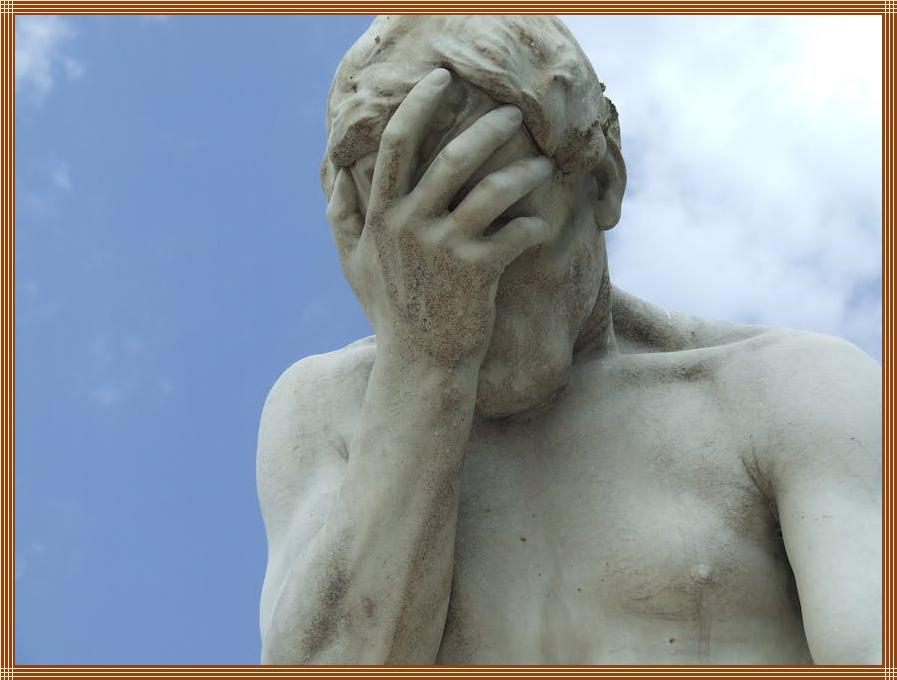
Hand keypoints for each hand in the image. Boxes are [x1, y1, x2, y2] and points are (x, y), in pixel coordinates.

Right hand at [327, 69, 554, 366]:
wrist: (421, 364)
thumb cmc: (391, 310)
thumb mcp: (355, 264)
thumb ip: (341, 217)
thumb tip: (333, 176)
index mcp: (382, 215)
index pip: (397, 144)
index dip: (419, 104)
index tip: (442, 79)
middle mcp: (410, 225)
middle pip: (453, 157)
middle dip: (487, 126)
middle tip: (513, 112)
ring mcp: (444, 249)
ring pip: (492, 191)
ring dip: (524, 171)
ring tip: (544, 164)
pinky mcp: (478, 273)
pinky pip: (517, 232)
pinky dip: (535, 222)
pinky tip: (543, 220)